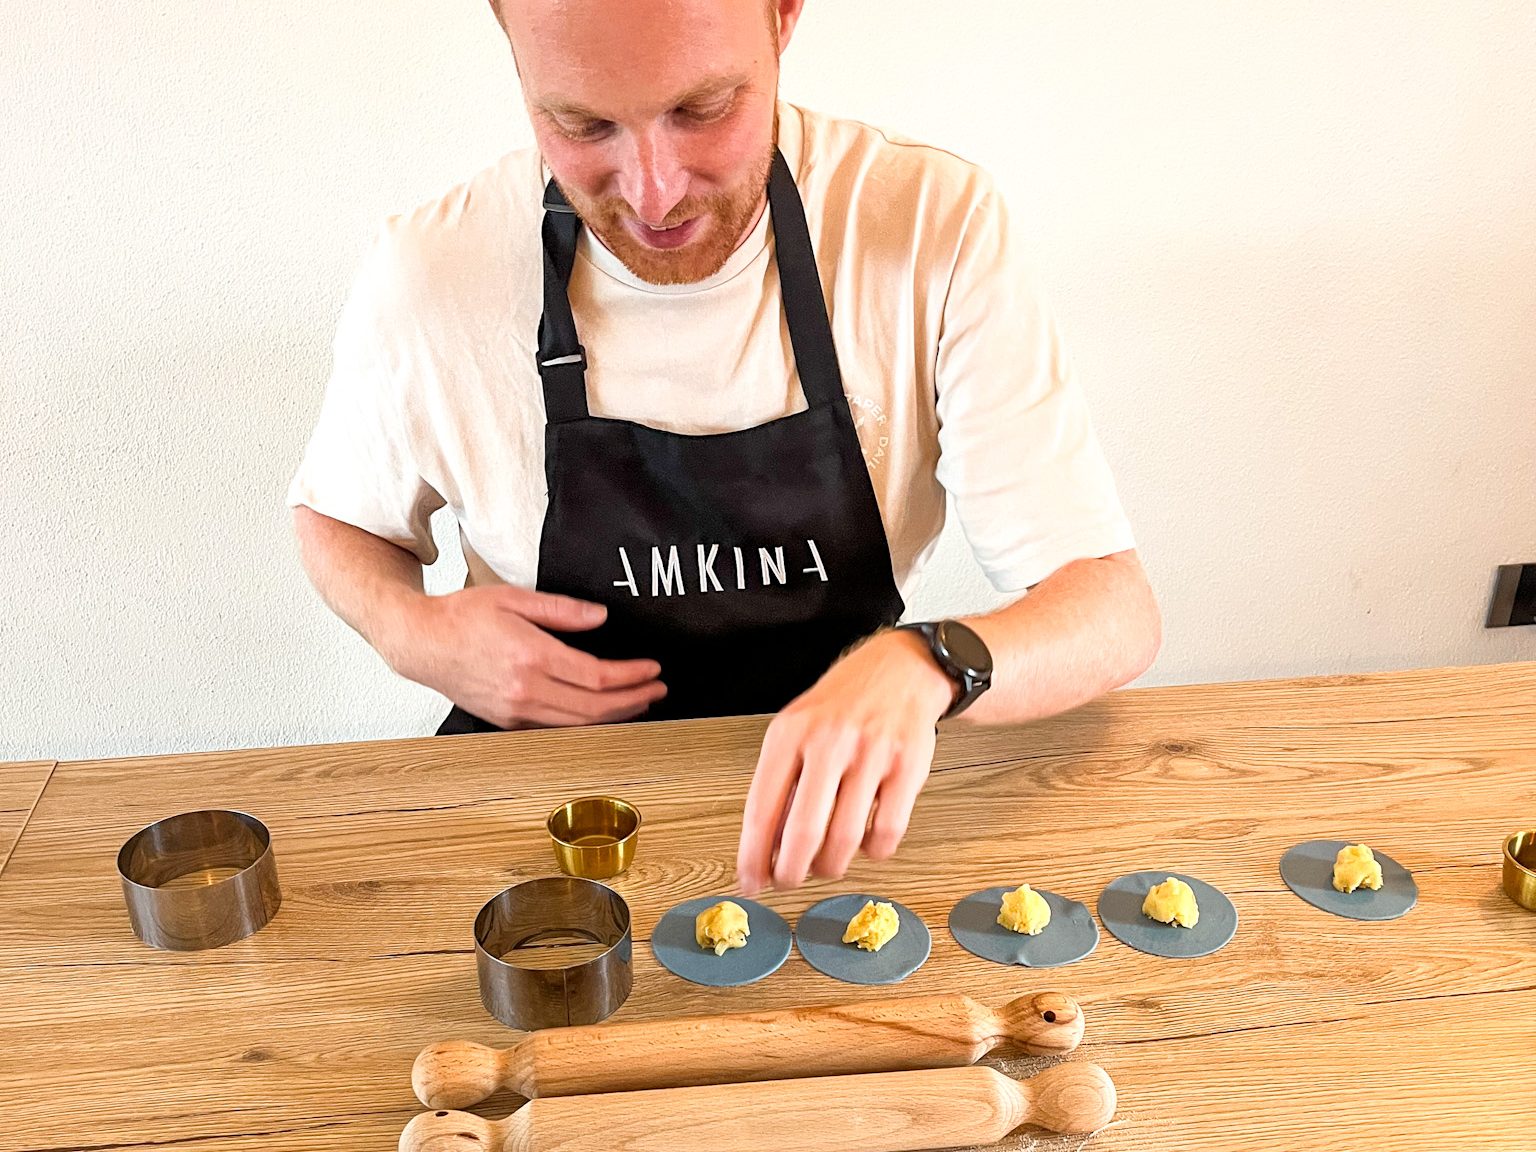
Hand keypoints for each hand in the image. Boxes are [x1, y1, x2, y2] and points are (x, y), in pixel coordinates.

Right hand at [389, 586, 665, 727]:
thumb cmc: (461, 616)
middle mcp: (525, 689)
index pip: (596, 675)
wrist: (420, 642)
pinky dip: (585, 725)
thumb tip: (600, 618)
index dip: (631, 676)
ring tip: (639, 702)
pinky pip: (555, 730)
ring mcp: (515, 710)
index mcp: (531, 656)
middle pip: (594, 707)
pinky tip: (601, 715)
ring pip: (578, 725)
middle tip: (657, 689)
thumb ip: (561, 609)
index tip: (652, 670)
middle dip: (633, 699)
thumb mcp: (514, 598)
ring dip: (615, 716)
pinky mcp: (507, 721)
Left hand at [735, 629, 954, 892]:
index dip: (753, 855)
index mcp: (790, 733)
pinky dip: (873, 851)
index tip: (751, 881)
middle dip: (790, 871)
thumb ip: (780, 781)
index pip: (762, 808)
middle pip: (803, 831)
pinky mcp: (908, 767)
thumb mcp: (797, 728)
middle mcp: (829, 741)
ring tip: (825, 865)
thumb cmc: (841, 706)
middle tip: (788, 881)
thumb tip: (766, 847)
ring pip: (845, 838)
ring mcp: (872, 754)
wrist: (900, 669)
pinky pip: (887, 831)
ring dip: (831, 866)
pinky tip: (865, 843)